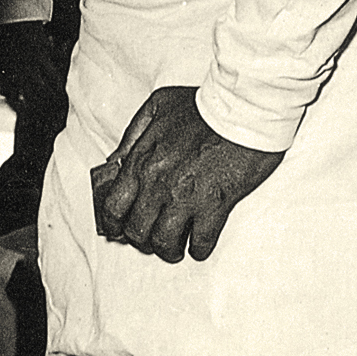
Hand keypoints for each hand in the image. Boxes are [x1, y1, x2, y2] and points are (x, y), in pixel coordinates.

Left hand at [90, 85, 282, 262]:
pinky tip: (199, 245)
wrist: (243, 108)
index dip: (113, 223)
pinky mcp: (216, 205)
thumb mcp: (155, 107)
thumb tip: (115, 160)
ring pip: (164, 242)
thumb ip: (132, 135)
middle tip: (150, 238)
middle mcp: (158, 183)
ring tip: (174, 248)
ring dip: (167, 250)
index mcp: (141, 160)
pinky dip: (198, 249)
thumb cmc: (202, 105)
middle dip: (141, 240)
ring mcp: (186, 196)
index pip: (113, 205)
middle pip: (136, 229)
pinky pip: (200, 241)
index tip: (119, 229)